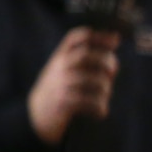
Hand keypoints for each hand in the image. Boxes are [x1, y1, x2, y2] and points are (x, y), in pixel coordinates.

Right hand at [28, 27, 120, 143]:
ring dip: (106, 90)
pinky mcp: (64, 102)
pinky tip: (101, 112)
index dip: (97, 36)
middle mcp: (59, 67)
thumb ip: (87, 60)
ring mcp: (61, 84)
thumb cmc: (60, 90)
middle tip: (112, 72)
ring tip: (103, 97)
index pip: (76, 38)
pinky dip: (101, 108)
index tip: (116, 39)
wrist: (35, 115)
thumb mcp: (66, 71)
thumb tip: (114, 44)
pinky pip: (91, 101)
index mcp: (60, 57)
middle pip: (87, 54)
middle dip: (107, 61)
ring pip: (95, 80)